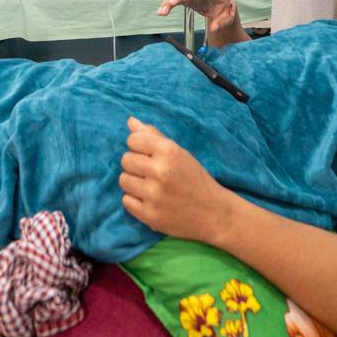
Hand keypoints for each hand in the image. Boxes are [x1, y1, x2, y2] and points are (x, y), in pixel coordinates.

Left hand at [120, 117, 232, 241]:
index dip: (139, 147)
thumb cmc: (194, 178)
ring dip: (134, 183)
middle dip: (136, 165)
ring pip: (123, 180)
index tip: (149, 155)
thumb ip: (153, 136)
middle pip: (126, 160)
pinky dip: (135, 200)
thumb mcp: (179, 153)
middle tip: (151, 173)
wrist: (213, 212)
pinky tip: (150, 200)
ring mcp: (154, 194)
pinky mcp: (150, 215)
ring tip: (150, 186)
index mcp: (169, 151)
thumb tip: (130, 121)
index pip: (133, 140)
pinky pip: (126, 201)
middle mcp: (160, 171)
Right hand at [156, 0, 237, 33]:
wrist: (220, 4)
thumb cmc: (225, 10)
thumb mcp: (227, 18)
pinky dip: (169, 5)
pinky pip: (177, 0)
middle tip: (172, 2)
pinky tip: (161, 10)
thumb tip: (213, 29)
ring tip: (162, 11)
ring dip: (170, 2)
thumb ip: (221, 23)